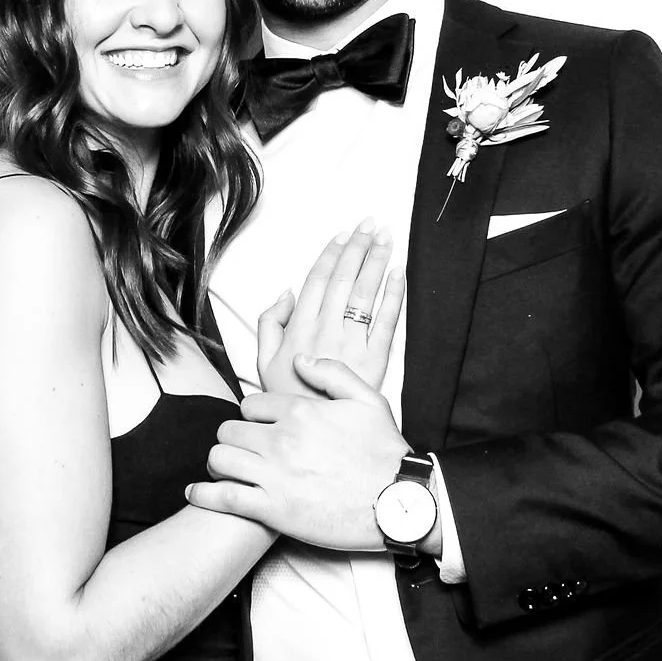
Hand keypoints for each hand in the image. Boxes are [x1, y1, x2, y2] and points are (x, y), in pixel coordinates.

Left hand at [187, 355, 413, 551]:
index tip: (258, 426)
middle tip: (239, 448)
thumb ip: (331, 372)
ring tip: (224, 468)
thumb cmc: (385, 452)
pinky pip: (222, 497)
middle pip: (229, 430)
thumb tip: (299, 359)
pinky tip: (196, 492)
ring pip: (220, 458)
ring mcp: (274, 475)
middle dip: (232, 438)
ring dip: (219, 462)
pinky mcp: (272, 510)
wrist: (399, 502)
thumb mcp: (368, 399)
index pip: (250, 404)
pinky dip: (204, 494)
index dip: (251, 415)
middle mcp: (281, 440)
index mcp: (300, 411)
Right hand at [255, 219, 405, 397]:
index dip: (331, 253)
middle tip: (369, 225)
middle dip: (358, 247)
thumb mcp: (262, 362)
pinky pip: (387, 320)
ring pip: (366, 292)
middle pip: (345, 278)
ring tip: (386, 237)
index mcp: (300, 328)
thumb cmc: (288, 399)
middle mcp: (327, 330)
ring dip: (377, 261)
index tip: (341, 235)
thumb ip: (269, 323)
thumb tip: (286, 293)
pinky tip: (399, 273)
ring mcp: (352, 344)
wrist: (314, 436)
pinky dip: (394, 294)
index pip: (318, 279)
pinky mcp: (375, 359)